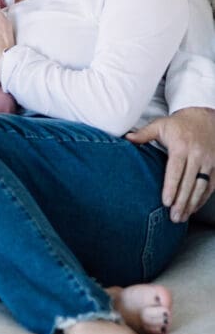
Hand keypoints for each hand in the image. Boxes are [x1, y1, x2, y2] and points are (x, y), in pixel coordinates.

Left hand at [126, 107, 214, 221]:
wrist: (205, 116)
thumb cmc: (179, 123)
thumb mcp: (161, 125)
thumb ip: (144, 134)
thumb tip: (127, 138)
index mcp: (181, 146)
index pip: (175, 171)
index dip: (171, 187)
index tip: (165, 202)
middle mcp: (197, 155)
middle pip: (189, 183)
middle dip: (181, 202)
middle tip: (173, 217)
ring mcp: (209, 161)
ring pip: (201, 187)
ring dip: (192, 204)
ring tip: (182, 217)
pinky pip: (211, 185)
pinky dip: (202, 198)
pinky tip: (194, 208)